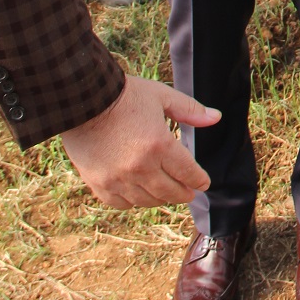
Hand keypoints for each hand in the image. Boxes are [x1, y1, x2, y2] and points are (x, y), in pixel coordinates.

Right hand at [61, 75, 219, 208]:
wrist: (83, 100)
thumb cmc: (125, 95)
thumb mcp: (162, 96)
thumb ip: (190, 110)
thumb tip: (216, 118)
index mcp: (160, 145)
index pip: (188, 173)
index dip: (199, 180)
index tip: (203, 183)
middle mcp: (141, 167)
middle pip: (171, 192)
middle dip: (184, 192)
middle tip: (188, 191)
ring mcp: (119, 179)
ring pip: (148, 201)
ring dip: (161, 197)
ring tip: (166, 191)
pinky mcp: (100, 184)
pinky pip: (123, 204)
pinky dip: (134, 200)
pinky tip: (140, 193)